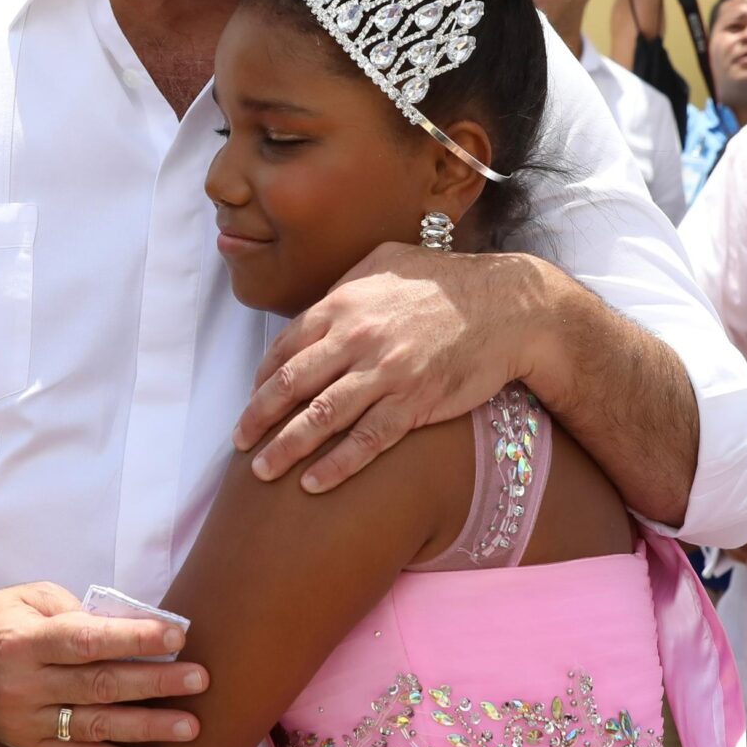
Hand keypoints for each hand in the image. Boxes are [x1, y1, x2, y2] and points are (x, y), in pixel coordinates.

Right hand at [0, 494, 204, 746]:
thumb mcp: (28, 598)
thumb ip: (77, 612)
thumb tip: (130, 627)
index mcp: (24, 641)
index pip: (89, 641)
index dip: (135, 639)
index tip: (177, 636)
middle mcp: (23, 685)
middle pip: (100, 686)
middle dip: (155, 683)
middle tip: (200, 680)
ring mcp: (25, 722)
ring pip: (96, 727)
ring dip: (148, 728)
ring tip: (190, 726)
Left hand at [235, 247, 569, 493]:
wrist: (507, 307)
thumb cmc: (447, 282)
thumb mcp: (388, 262)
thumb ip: (347, 284)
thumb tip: (319, 303)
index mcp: (344, 304)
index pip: (285, 347)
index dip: (262, 378)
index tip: (252, 399)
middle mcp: (356, 338)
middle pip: (291, 385)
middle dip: (258, 417)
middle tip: (239, 442)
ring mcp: (384, 373)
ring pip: (320, 418)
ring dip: (285, 448)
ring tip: (262, 472)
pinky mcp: (413, 402)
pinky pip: (365, 441)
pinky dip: (336, 466)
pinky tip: (313, 484)